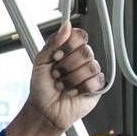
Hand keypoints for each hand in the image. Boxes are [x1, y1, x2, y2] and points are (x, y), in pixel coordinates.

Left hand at [5, 21, 105, 135]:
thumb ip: (52, 43)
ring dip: (71, 80)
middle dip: (66, 66)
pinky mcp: (96, 86)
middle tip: (56, 75)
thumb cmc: (41, 88)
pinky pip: (95, 81)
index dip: (68, 46)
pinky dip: (80, 89)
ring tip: (62, 86)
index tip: (56, 56)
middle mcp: (81, 58)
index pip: (80, 36)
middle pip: (85, 52)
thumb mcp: (40, 63)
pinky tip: (72, 92)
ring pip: (90, 67)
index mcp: (68, 49)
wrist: (45, 111)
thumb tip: (66, 24)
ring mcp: (90, 72)